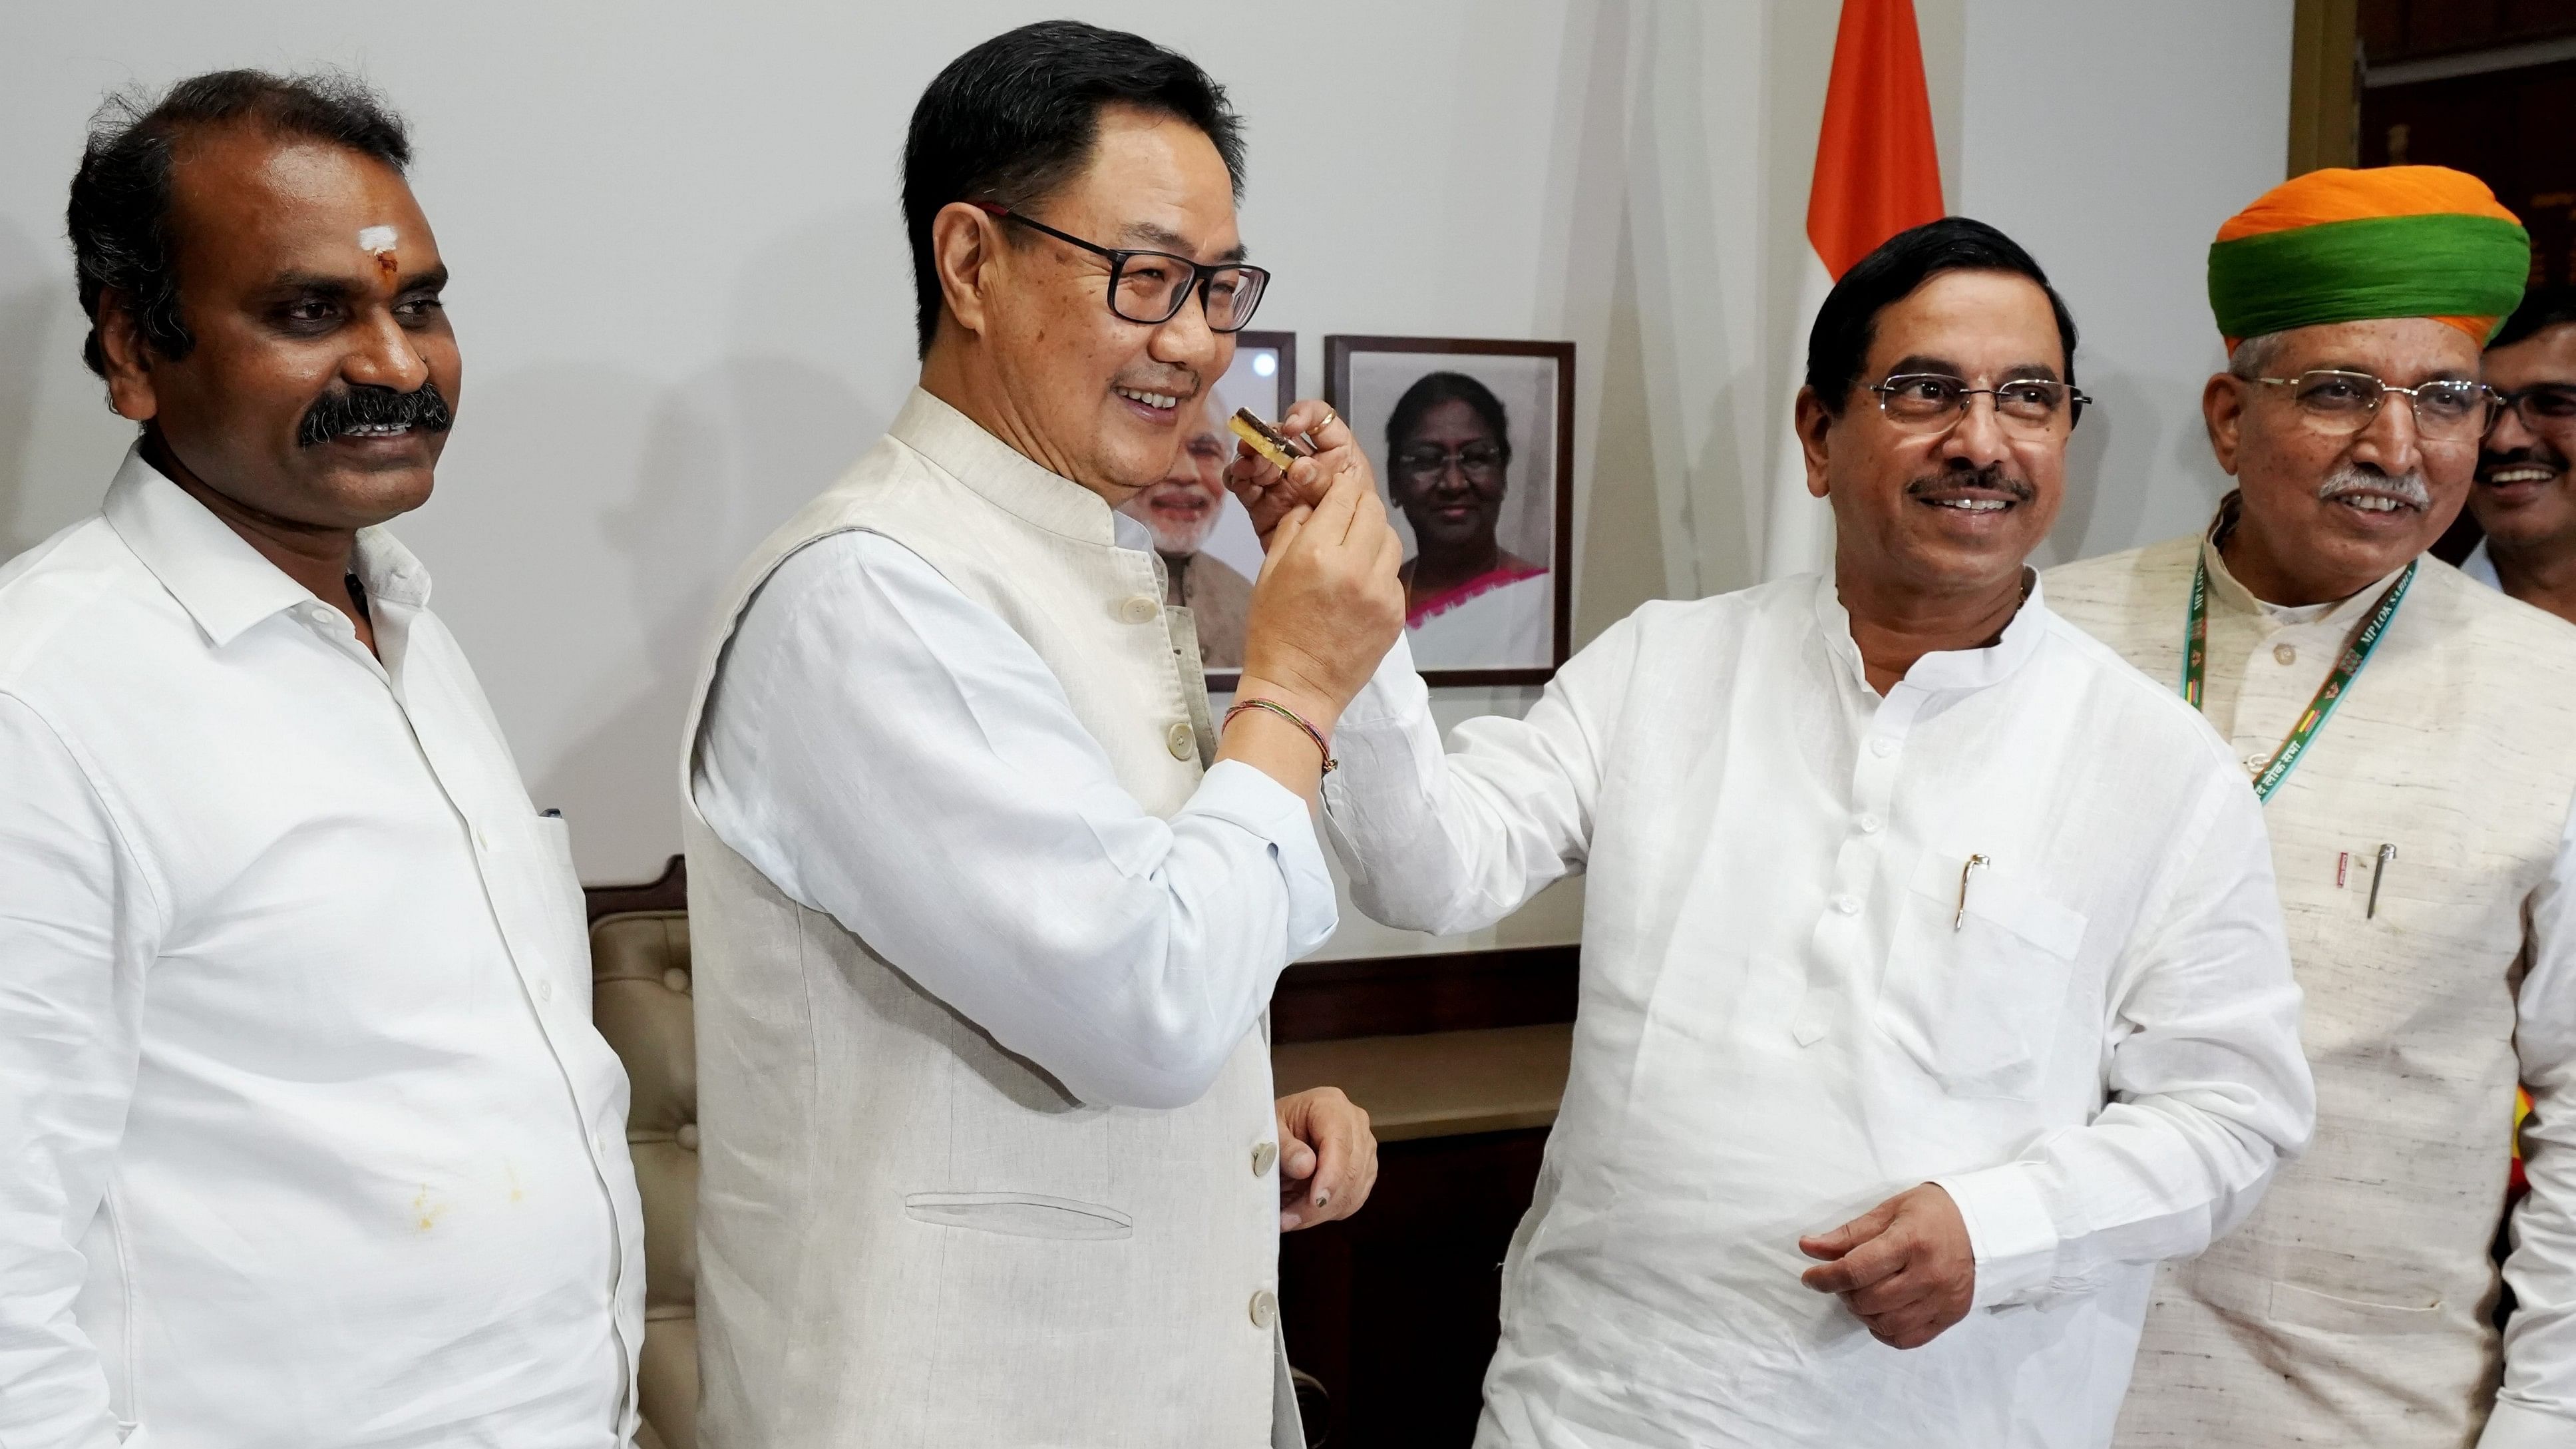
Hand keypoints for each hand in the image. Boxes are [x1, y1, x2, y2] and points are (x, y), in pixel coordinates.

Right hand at [1224, 399, 1367, 547]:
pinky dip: (1236, 479)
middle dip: (1266, 438)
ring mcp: (1282, 482)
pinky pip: (1244, 485)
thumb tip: (1299, 466)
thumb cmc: (1357, 532)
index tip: (1291, 427)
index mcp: (1336, 453)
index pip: (1319, 418)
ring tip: (1246, 467)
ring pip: (1258, 457)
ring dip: (1248, 456)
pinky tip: (1238, 480)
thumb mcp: (1348, 502)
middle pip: (1279, 436)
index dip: (1304, 414)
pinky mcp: (1262, 503)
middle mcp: (1306, 462)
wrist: (1337, 576)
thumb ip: (1324, 482)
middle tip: (1258, 450)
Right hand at [1232, 463, 1405, 732]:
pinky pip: (1394, 574)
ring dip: (1374, 536)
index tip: (1335, 489)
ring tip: (1354, 552)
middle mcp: (1355, 568)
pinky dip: (1380, 571)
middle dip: (1358, 506)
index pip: (1343, 496)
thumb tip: (1313, 506)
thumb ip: (1293, 530)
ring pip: (1391, 539)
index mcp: (1317, 553)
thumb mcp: (1269, 573)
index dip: (1339, 487)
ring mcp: (1380, 592)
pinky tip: (1359, 586)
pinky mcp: (1396, 613)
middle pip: (1373, 510)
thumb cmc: (1274, 633)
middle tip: (1345, 516)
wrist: (1296, 688)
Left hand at [1274, 1086, 1377, 1230]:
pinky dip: (1329, 1212)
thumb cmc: (1277, 1124)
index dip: (1330, 1175)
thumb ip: (1286, 1147)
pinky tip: (1304, 1214)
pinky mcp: (1366, 1170)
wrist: (1285, 1126)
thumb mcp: (1270, 1129)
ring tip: (1289, 1219)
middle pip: (1350, 1171)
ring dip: (1321, 1212)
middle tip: (1287, 1219)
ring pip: (1354, 1190)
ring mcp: (1365, 1148)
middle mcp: (1356, 1124)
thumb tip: (1306, 1167)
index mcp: (1332, 1106)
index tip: (1315, 1200)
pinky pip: (1354, 1199)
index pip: (1340, 1143)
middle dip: (1319, 1203)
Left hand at [1796, 1183, 1975, 1348]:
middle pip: (1868, 1300)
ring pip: (1885, 1323)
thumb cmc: (1931, 1212)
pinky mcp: (1951, 1316)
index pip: (1856, 1270)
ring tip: (1862, 1293)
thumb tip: (1808, 1247)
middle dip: (1843, 1292)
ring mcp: (1942, 1300)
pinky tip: (1880, 1312)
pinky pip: (1907, 1339)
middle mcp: (1929, 1275)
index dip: (1825, 1278)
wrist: (1983, 1225)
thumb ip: (1848, 1234)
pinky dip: (1884, 1330)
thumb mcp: (1888, 1211)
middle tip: (1843, 1279)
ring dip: (1862, 1312)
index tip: (1810, 1278)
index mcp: (1911, 1242)